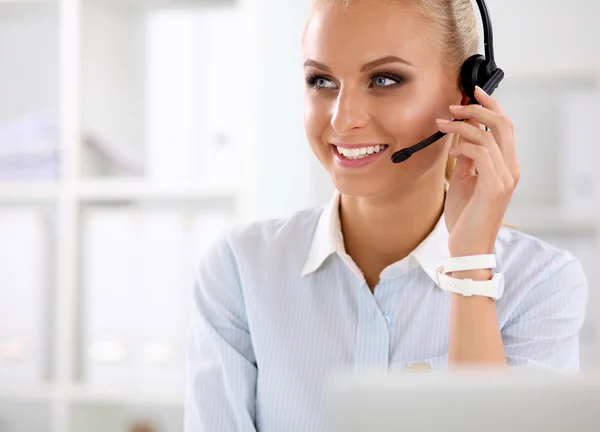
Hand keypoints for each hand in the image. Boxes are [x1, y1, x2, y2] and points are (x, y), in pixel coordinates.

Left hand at [436, 86, 519, 257]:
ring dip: (462, 126)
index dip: (491, 105)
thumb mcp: (464, 181)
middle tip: (453, 105)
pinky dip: (464, 146)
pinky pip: (482, 154)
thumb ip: (467, 159)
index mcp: (507, 165)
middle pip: (503, 124)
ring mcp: (505, 178)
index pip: (504, 127)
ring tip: (442, 124)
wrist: (467, 247)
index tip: (472, 91)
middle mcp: (511, 169)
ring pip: (489, 136)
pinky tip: (451, 149)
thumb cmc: (465, 217)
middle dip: (477, 108)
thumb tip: (460, 137)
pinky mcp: (494, 188)